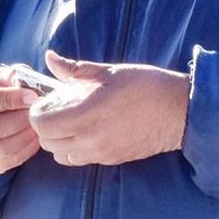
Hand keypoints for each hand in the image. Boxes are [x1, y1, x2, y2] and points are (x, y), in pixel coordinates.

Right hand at [0, 65, 44, 172]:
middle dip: (21, 121)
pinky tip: (35, 138)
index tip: (32, 96)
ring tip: (38, 126)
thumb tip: (29, 87)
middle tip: (39, 114)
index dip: (10, 99)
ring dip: (25, 137)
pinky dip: (25, 151)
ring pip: (0, 149)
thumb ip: (13, 77)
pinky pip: (7, 162)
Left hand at [27, 51, 188, 166]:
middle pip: (47, 142)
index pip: (41, 125)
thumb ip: (74, 69)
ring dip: (58, 140)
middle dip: (45, 126)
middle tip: (57, 109)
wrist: (180, 111)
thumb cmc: (146, 86)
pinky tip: (86, 132)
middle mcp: (90, 139)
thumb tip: (50, 58)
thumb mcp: (109, 72)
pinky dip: (74, 149)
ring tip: (71, 122)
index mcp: (87, 115)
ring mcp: (101, 154)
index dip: (38, 112)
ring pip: (60, 155)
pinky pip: (79, 160)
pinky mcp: (111, 160)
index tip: (47, 101)